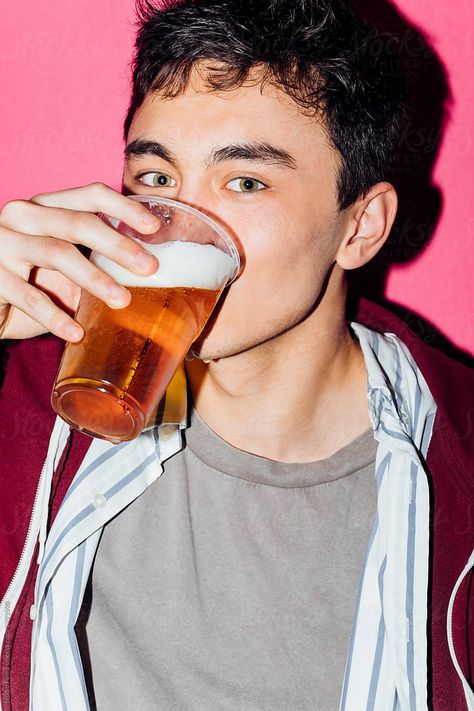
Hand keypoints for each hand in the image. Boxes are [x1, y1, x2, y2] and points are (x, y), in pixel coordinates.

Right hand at [0, 183, 159, 340]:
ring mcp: (3, 242)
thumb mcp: (65, 267)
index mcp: (46, 207)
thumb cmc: (30, 281)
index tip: (154, 228)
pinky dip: (55, 316)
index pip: (90, 195)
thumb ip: (94, 261)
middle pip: (78, 223)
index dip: (124, 208)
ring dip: (94, 278)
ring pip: (57, 253)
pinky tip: (76, 333)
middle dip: (118, 245)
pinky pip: (28, 296)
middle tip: (150, 268)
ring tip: (122, 300)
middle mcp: (23, 216)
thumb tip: (148, 273)